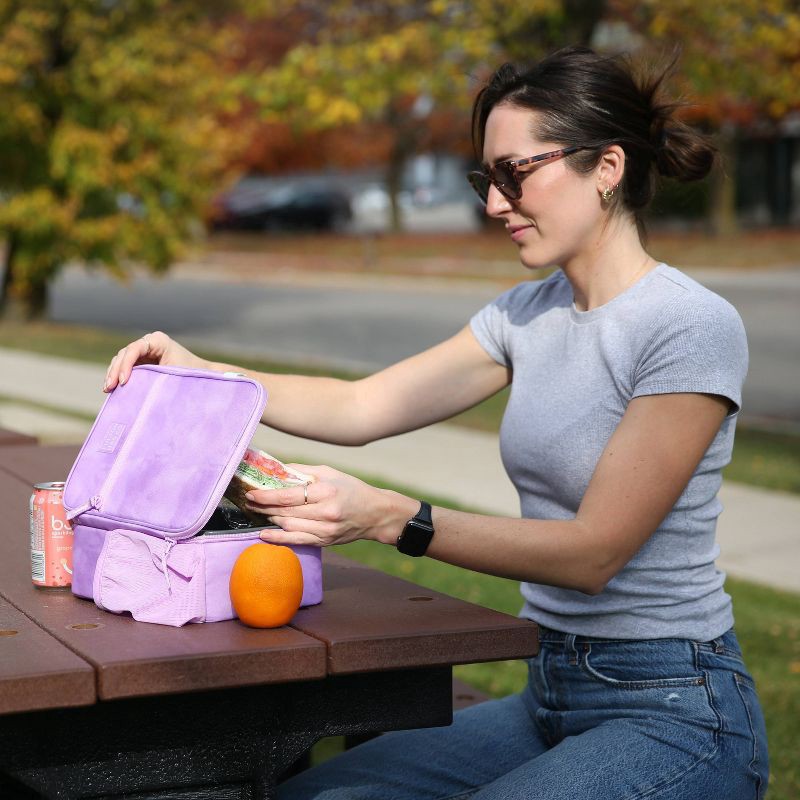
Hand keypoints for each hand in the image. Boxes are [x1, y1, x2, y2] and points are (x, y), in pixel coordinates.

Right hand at [103, 331, 206, 391]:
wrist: (203, 376)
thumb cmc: (192, 373)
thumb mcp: (174, 373)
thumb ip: (154, 376)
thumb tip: (134, 387)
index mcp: (158, 340)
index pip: (134, 349)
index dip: (126, 364)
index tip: (124, 382)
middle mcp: (148, 343)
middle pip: (124, 354)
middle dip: (116, 370)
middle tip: (110, 388)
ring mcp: (144, 352)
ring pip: (121, 360)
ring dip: (113, 374)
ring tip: (108, 389)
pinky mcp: (142, 362)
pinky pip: (125, 367)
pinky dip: (118, 376)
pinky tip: (111, 388)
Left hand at [248, 464, 415, 547]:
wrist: (375, 514)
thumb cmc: (351, 489)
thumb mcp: (330, 472)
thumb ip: (303, 470)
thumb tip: (277, 469)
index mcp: (326, 491)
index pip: (288, 496)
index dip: (267, 496)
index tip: (251, 493)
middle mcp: (325, 512)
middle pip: (285, 512)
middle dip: (263, 507)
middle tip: (249, 502)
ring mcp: (324, 529)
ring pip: (288, 526)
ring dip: (269, 519)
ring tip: (257, 512)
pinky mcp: (324, 541)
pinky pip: (296, 540)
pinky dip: (278, 538)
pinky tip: (264, 534)